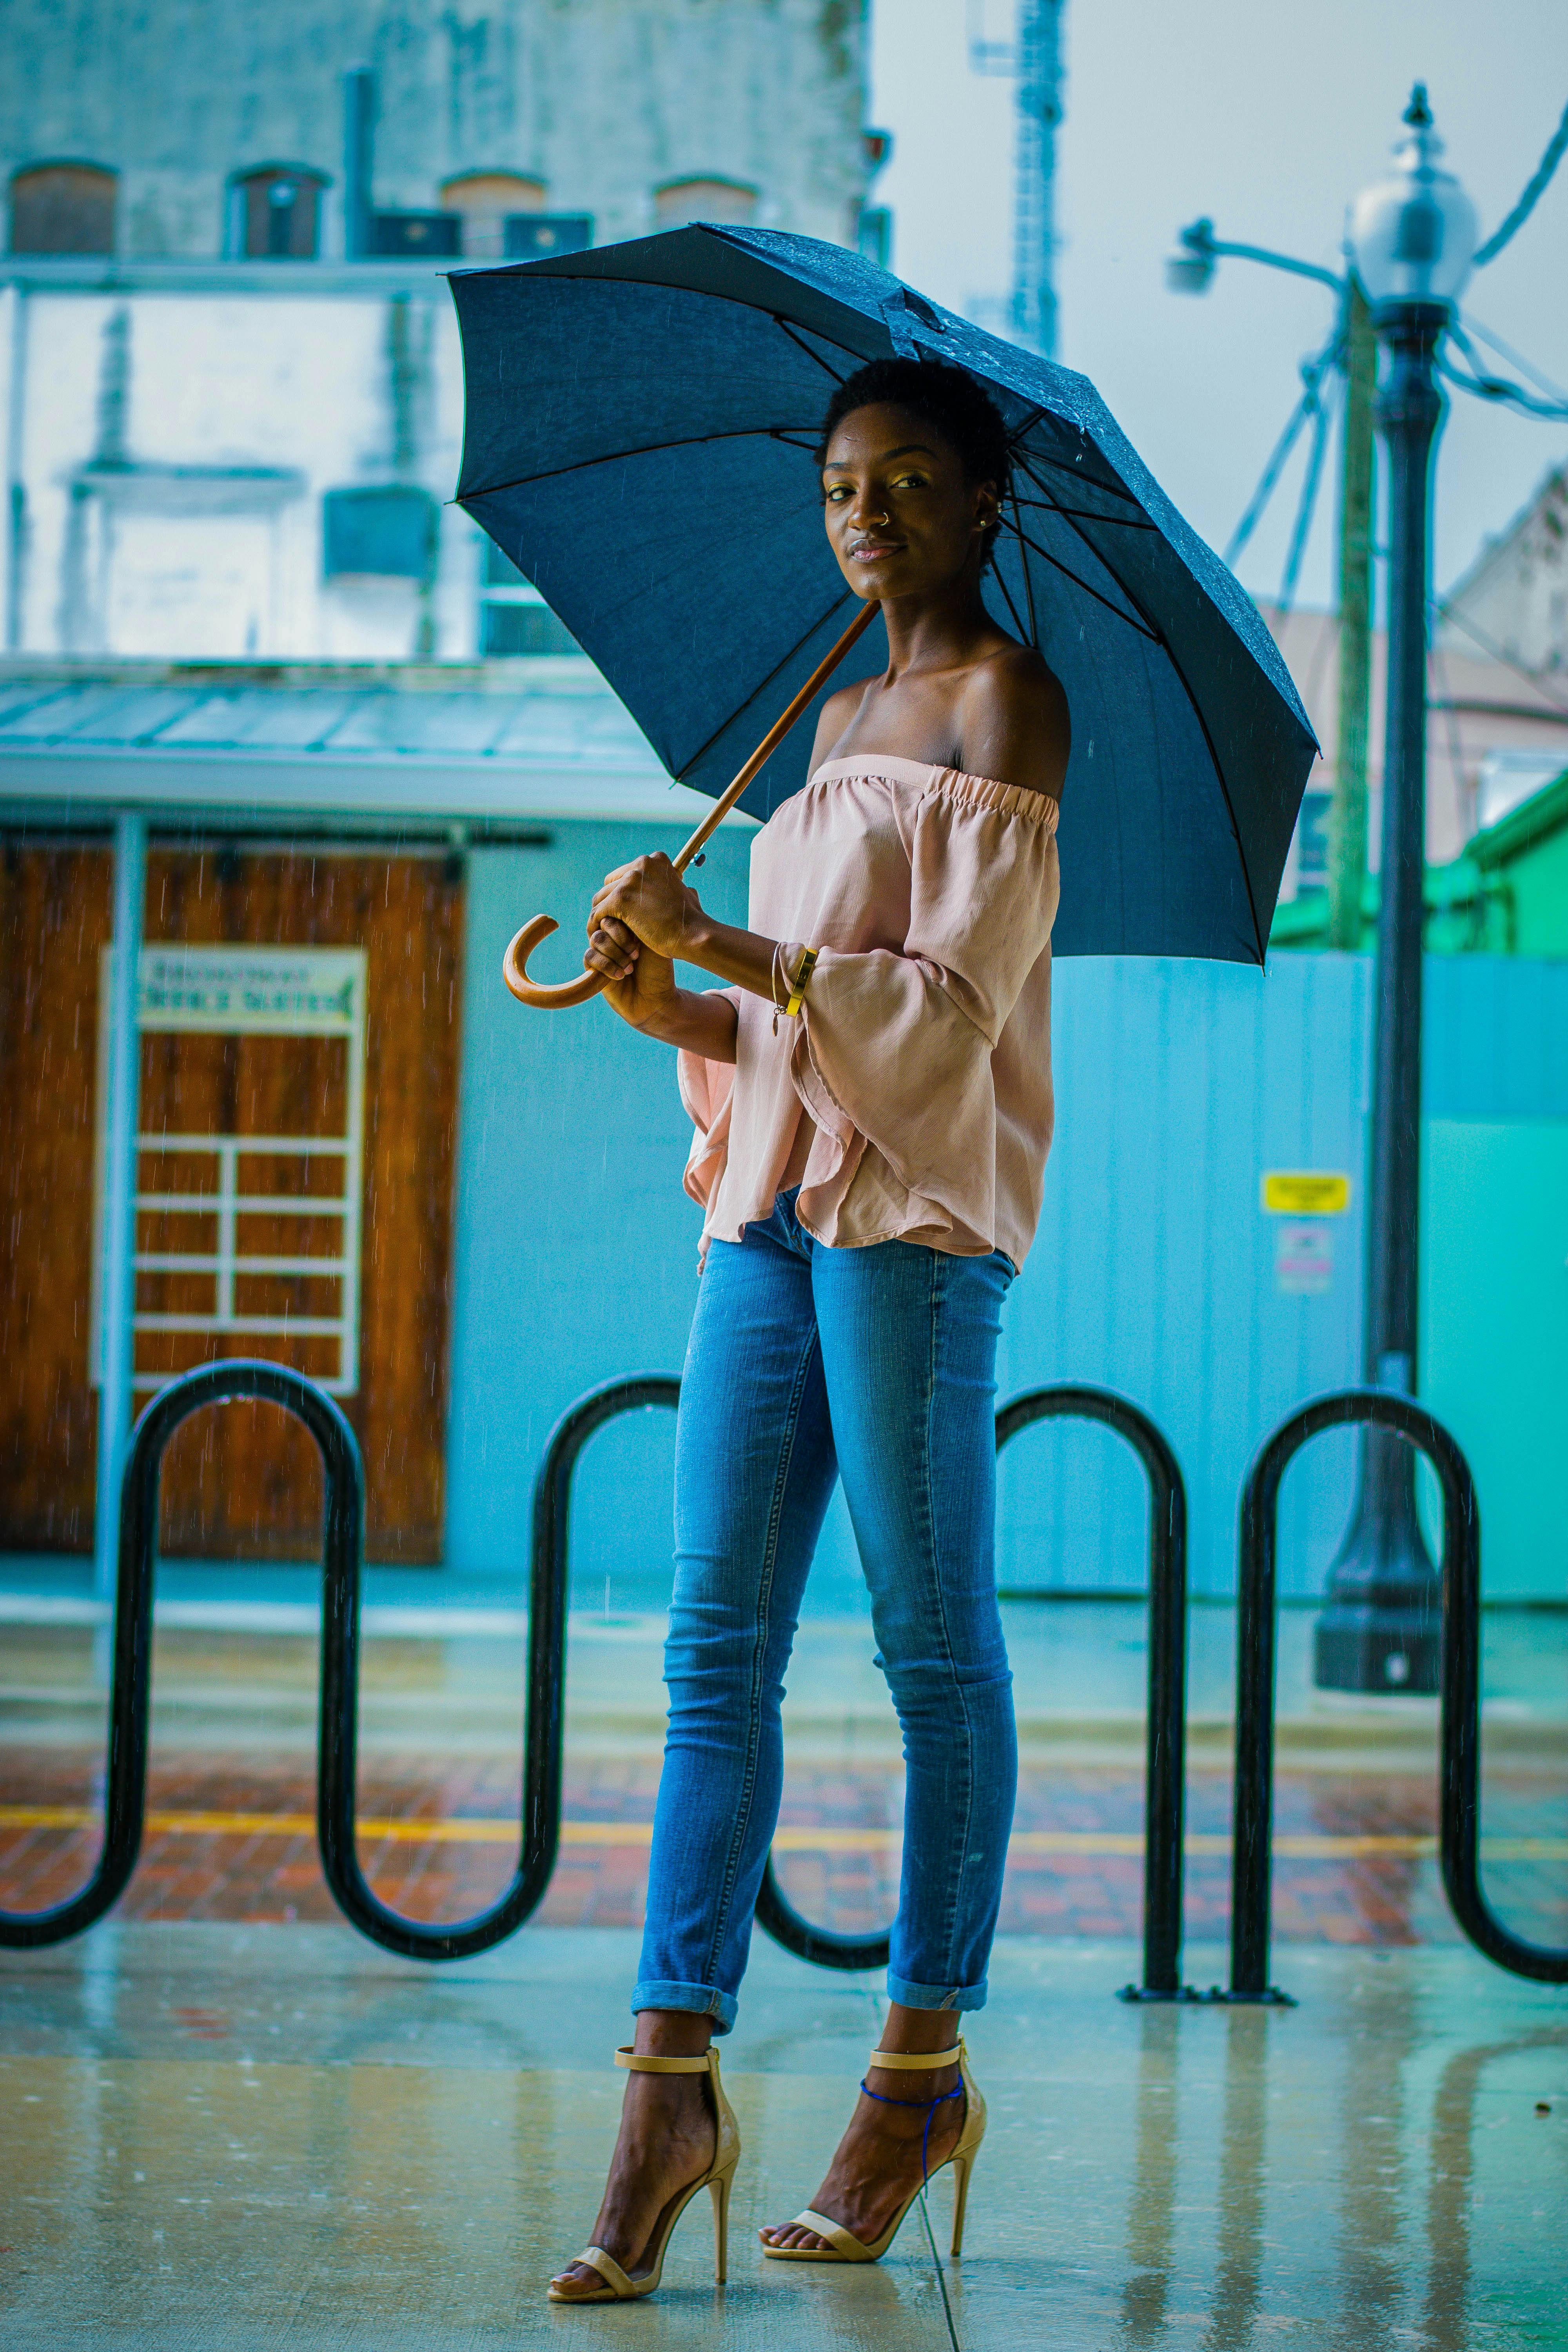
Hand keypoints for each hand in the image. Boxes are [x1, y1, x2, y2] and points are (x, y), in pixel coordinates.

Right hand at [584, 916, 680, 1032]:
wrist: (655, 999)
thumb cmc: (658, 969)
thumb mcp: (653, 940)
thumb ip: (637, 921)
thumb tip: (621, 904)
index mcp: (626, 923)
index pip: (614, 908)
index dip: (625, 922)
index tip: (642, 939)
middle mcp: (612, 935)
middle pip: (603, 921)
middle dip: (621, 938)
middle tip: (636, 954)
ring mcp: (601, 951)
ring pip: (597, 939)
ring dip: (616, 953)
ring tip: (631, 967)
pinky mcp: (592, 968)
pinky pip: (590, 956)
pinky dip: (606, 965)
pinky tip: (622, 975)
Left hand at [589, 853, 701, 962]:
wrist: (692, 934)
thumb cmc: (691, 919)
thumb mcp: (684, 892)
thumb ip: (672, 884)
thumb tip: (681, 884)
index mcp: (655, 860)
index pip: (626, 874)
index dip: (623, 893)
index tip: (623, 910)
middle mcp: (642, 864)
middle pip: (611, 883)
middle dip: (609, 902)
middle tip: (609, 921)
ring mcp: (630, 881)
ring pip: (602, 898)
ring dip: (600, 914)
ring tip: (601, 930)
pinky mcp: (620, 899)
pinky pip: (598, 912)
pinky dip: (595, 924)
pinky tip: (597, 936)